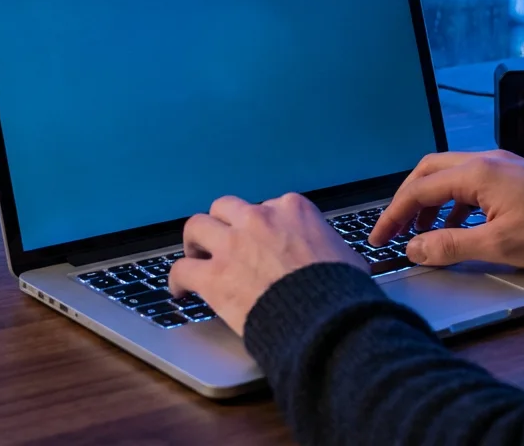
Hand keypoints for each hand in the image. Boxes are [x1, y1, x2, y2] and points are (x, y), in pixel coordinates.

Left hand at [169, 194, 365, 334]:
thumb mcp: (345, 255)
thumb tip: (338, 259)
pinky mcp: (214, 275)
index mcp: (292, 209)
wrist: (324, 316)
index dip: (262, 226)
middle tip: (222, 242)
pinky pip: (180, 269)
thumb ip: (330, 247)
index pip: (268, 206)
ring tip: (195, 257)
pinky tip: (180, 291)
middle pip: (226, 207)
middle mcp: (258, 218)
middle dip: (223, 224)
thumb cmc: (339, 288)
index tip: (261, 241)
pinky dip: (178, 280)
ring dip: (195, 242)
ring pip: (196, 226)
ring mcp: (232, 245)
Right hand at [369, 150, 523, 268]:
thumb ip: (450, 246)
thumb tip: (415, 248)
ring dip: (430, 202)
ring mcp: (500, 165)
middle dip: (406, 200)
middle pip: (428, 172)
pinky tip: (457, 227)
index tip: (378, 237)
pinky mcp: (512, 175)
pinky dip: (453, 203)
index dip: (393, 215)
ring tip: (422, 233)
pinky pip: (470, 182)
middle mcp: (485, 160)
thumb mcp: (498, 244)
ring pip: (449, 176)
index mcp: (476, 172)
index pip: (418, 189)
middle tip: (393, 228)